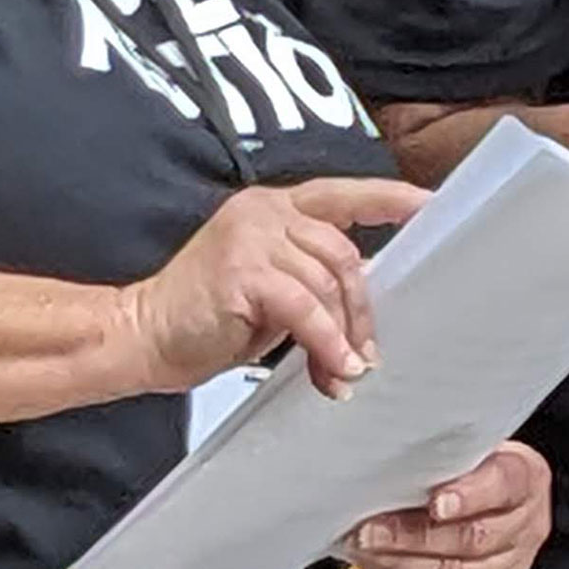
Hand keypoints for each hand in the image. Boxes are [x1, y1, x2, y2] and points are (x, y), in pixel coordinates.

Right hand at [121, 176, 420, 397]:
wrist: (140, 336)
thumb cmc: (201, 319)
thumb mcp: (267, 290)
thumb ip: (309, 281)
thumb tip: (361, 310)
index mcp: (273, 208)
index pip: (342, 195)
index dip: (389, 199)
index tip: (428, 205)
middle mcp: (265, 212)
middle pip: (345, 253)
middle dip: (362, 310)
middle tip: (367, 355)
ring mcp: (252, 236)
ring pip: (328, 283)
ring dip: (343, 336)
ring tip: (342, 374)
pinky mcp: (243, 270)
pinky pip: (306, 309)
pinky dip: (325, 344)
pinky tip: (332, 372)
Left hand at [349, 441, 550, 568]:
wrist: (504, 496)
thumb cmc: (479, 468)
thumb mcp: (473, 446)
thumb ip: (445, 454)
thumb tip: (395, 460)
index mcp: (525, 479)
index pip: (502, 486)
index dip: (468, 497)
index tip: (434, 502)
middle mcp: (526, 525)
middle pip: (473, 539)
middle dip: (413, 536)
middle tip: (372, 530)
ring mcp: (512, 565)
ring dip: (404, 564)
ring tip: (369, 550)